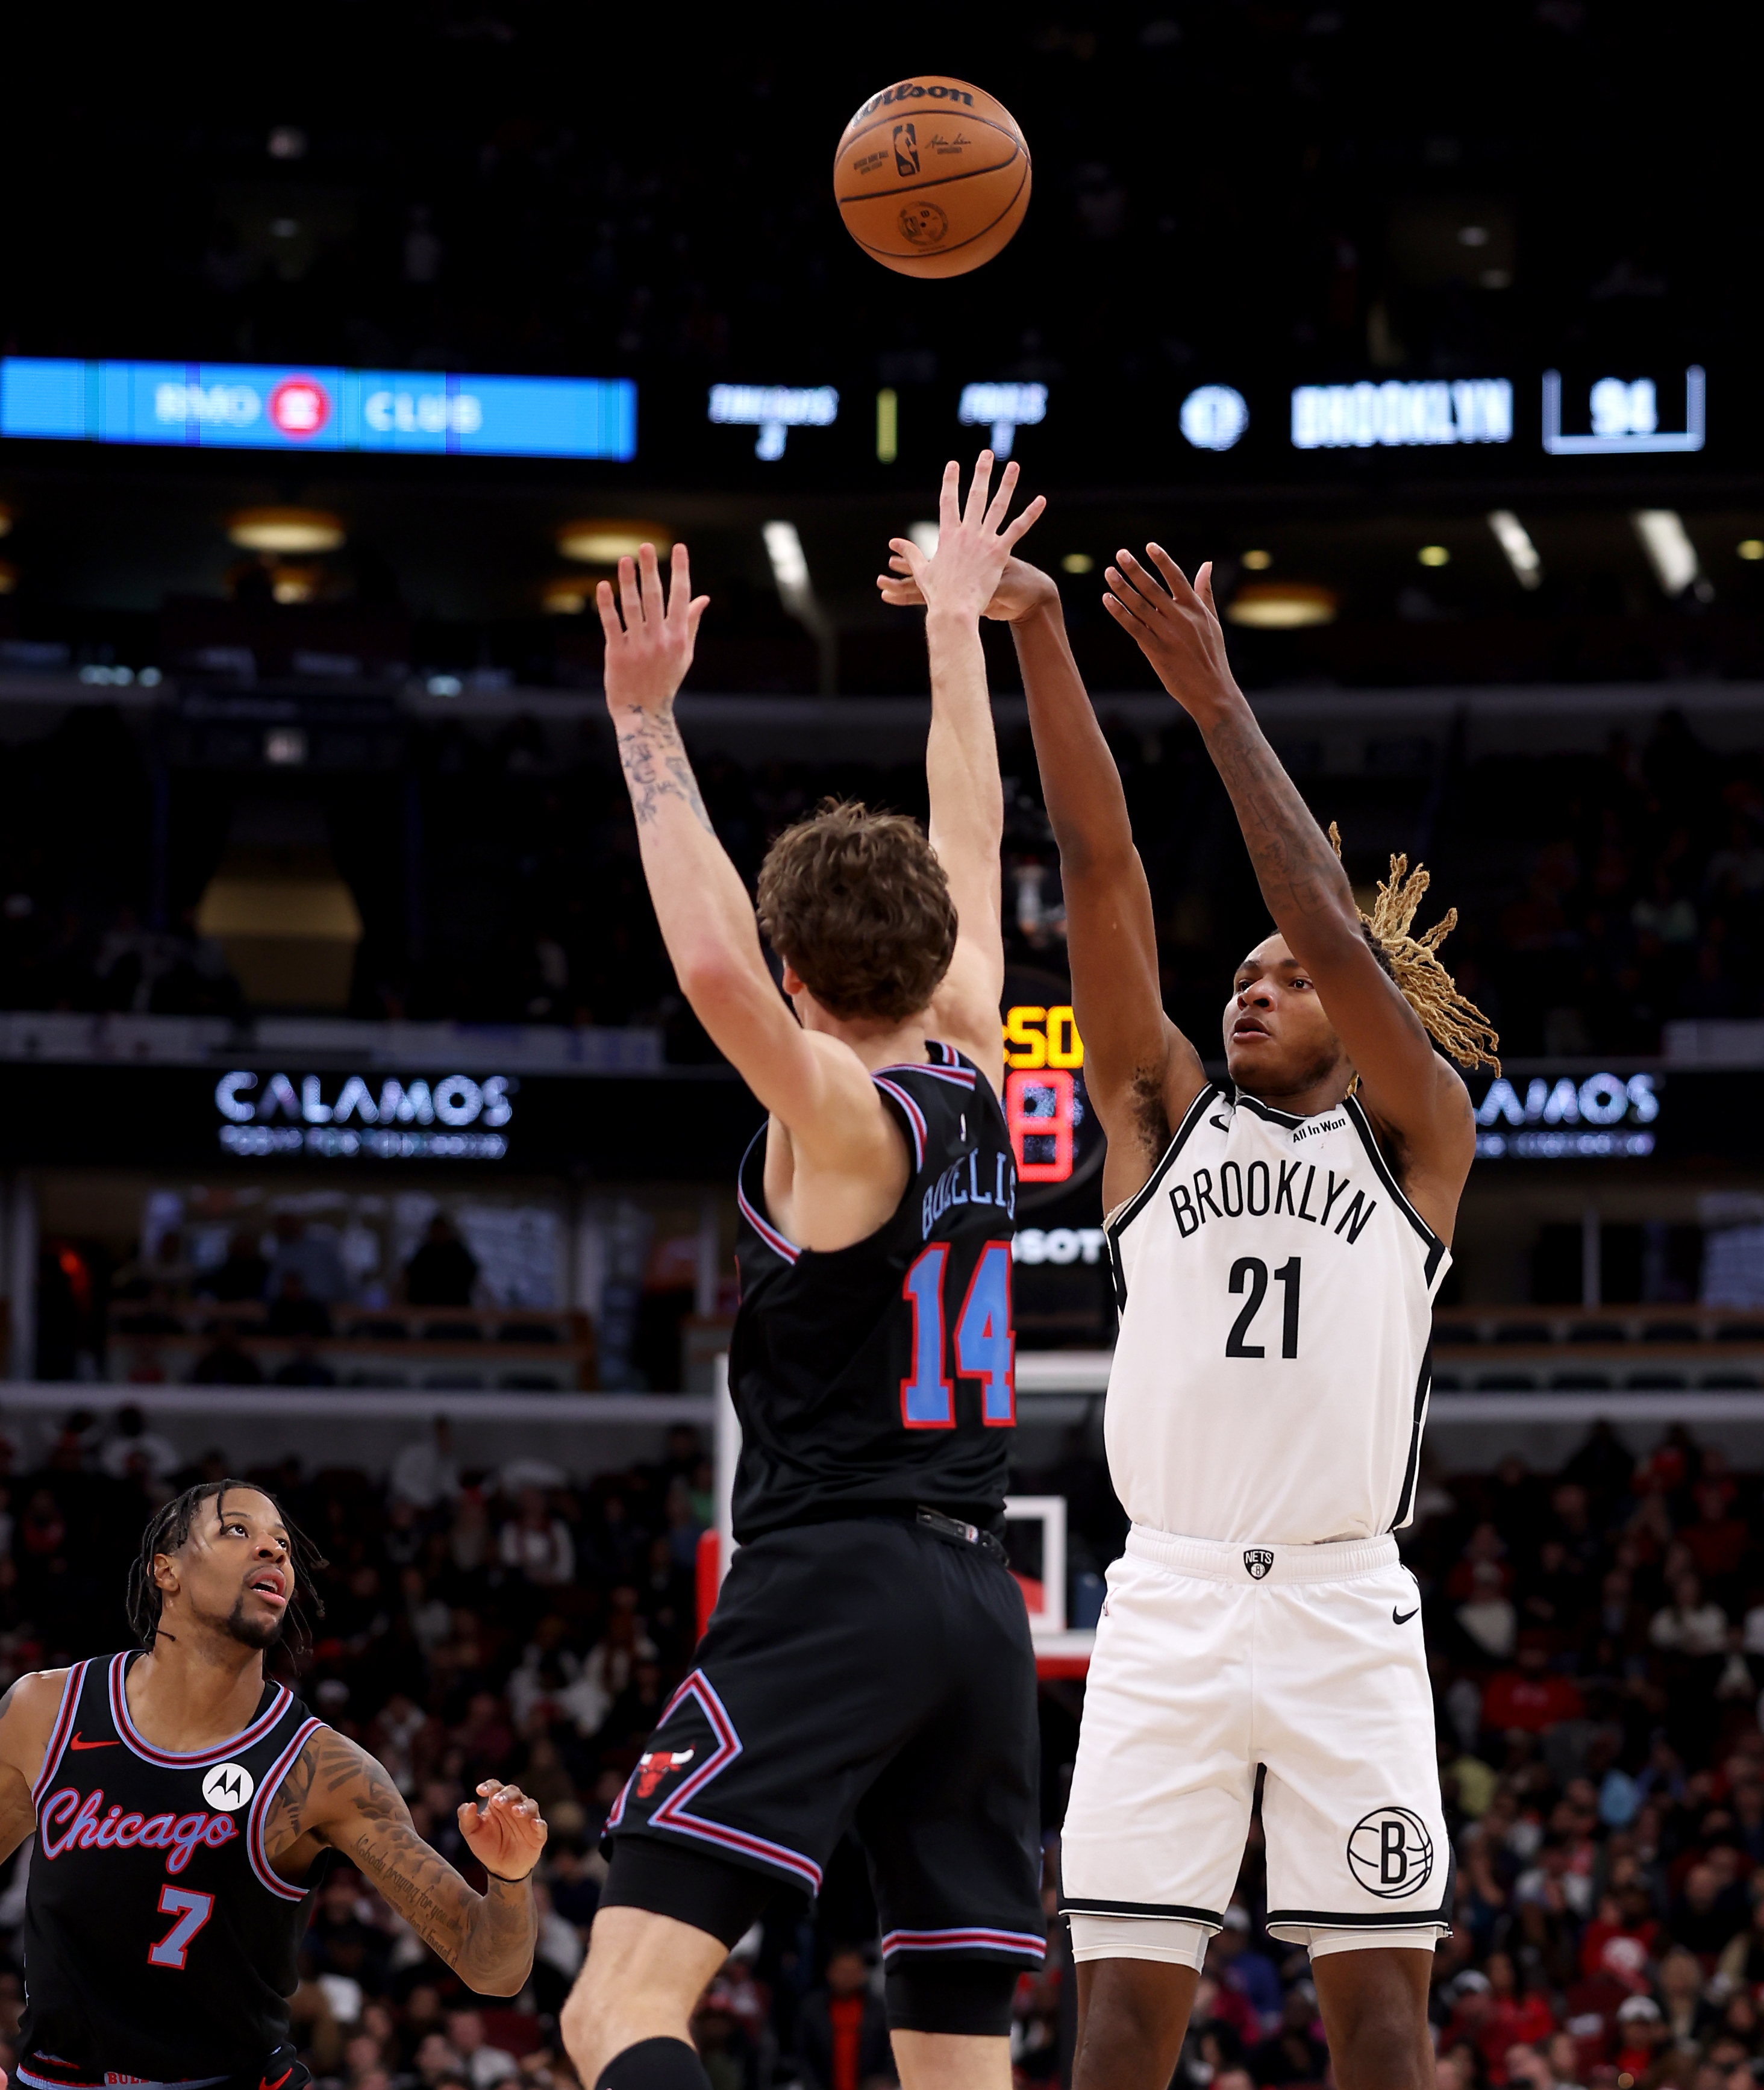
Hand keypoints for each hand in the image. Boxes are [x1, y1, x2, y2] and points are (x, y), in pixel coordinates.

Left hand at [458, 1779, 547, 1882]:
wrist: (501, 1869)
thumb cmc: (487, 1846)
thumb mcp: (472, 1834)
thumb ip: (466, 1819)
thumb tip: (469, 1804)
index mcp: (498, 1802)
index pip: (495, 1787)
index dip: (489, 1786)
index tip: (480, 1791)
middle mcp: (514, 1806)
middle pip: (514, 1792)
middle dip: (506, 1795)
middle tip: (497, 1801)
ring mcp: (528, 1819)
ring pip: (530, 1805)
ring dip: (523, 1807)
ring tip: (515, 1811)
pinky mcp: (538, 1834)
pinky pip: (541, 1825)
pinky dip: (539, 1823)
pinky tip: (534, 1823)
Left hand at [598, 541, 708, 718]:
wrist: (645, 714)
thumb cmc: (666, 681)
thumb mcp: (684, 653)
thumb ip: (691, 623)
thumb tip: (703, 598)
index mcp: (678, 637)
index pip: (681, 597)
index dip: (681, 571)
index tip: (680, 548)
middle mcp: (659, 639)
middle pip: (655, 598)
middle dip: (651, 570)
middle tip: (646, 546)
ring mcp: (637, 647)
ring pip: (632, 607)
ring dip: (628, 581)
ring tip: (625, 559)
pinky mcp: (616, 654)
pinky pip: (611, 625)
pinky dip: (606, 605)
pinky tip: (603, 586)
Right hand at [881, 452, 1045, 624]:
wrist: (953, 610)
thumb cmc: (937, 595)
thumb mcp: (922, 571)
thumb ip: (911, 553)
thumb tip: (894, 543)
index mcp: (947, 534)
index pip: (948, 500)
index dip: (951, 480)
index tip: (953, 464)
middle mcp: (966, 532)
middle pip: (975, 495)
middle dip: (981, 472)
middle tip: (987, 454)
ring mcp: (984, 541)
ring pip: (999, 506)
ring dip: (1007, 484)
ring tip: (1014, 466)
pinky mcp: (1000, 553)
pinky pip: (1018, 529)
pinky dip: (1031, 514)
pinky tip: (1041, 500)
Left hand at [1102, 546, 1243, 722]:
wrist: (1212, 691)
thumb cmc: (1212, 656)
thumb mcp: (1212, 622)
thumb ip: (1205, 592)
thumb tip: (1207, 563)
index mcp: (1196, 609)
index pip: (1177, 578)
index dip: (1162, 561)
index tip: (1148, 546)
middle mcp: (1181, 618)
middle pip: (1154, 588)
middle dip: (1135, 569)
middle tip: (1120, 553)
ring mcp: (1168, 635)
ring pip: (1140, 606)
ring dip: (1122, 588)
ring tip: (1108, 572)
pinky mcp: (1157, 651)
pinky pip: (1134, 628)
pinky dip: (1119, 613)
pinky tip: (1107, 600)